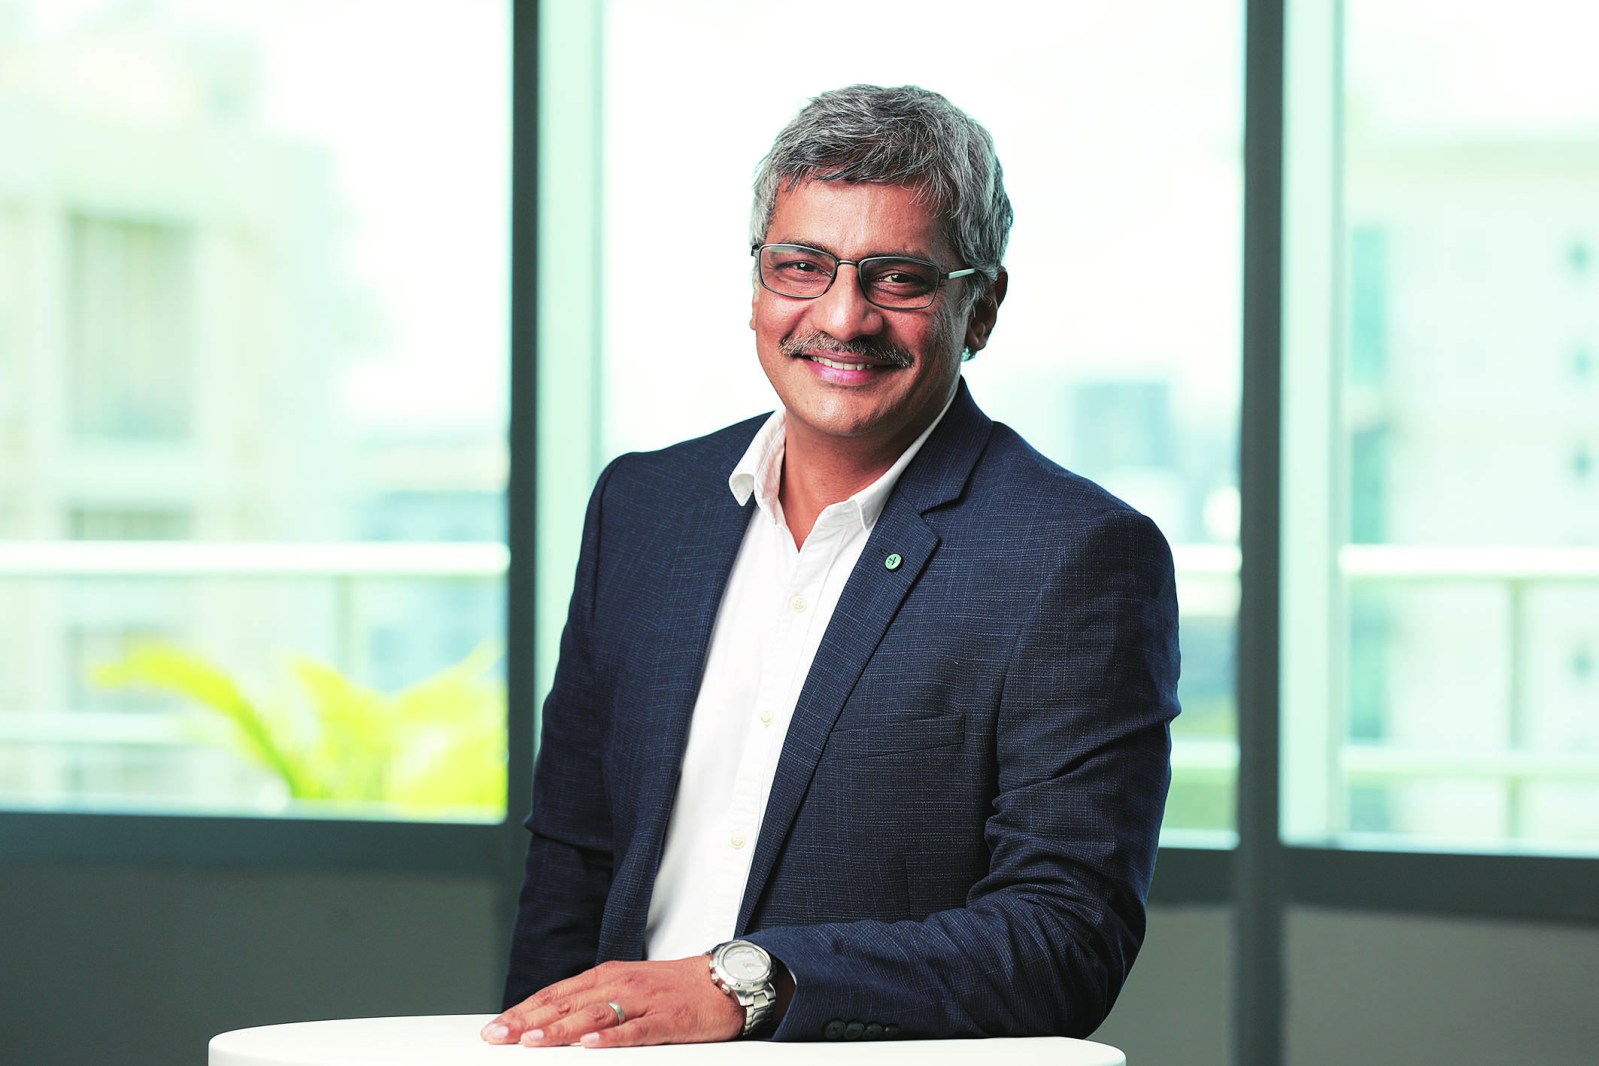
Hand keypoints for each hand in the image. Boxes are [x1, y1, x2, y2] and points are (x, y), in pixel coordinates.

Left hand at [480, 957, 743, 1047]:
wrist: (727, 981)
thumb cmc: (675, 988)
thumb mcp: (629, 988)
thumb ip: (595, 1002)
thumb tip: (554, 1022)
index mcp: (608, 975)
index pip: (556, 993)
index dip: (524, 1009)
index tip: (495, 1027)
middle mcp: (621, 983)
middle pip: (567, 1003)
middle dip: (528, 1021)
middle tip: (497, 1036)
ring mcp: (644, 1000)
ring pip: (595, 1015)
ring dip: (561, 1028)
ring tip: (532, 1040)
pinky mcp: (668, 1019)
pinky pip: (636, 1030)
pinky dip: (612, 1038)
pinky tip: (591, 1046)